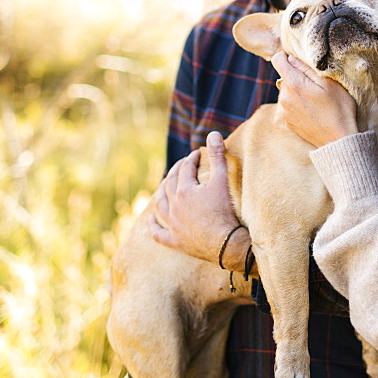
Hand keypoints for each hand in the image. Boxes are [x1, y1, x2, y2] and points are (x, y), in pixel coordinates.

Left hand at [149, 131, 248, 268]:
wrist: (226, 244)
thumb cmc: (225, 211)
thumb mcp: (221, 180)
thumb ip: (217, 156)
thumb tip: (213, 133)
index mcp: (183, 190)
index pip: (185, 169)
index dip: (191, 159)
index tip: (197, 154)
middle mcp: (173, 206)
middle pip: (169, 184)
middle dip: (176, 172)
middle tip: (183, 166)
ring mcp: (172, 224)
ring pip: (159, 205)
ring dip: (161, 193)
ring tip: (165, 186)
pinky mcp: (174, 240)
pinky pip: (158, 232)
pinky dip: (153, 224)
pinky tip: (152, 218)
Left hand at [271, 51, 358, 147]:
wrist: (339, 140)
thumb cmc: (338, 109)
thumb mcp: (329, 83)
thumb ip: (307, 68)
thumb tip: (292, 58)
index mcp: (293, 84)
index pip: (277, 59)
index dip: (287, 56)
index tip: (299, 61)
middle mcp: (284, 97)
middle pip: (284, 76)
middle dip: (297, 76)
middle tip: (316, 85)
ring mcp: (284, 110)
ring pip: (287, 90)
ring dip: (297, 90)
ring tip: (316, 99)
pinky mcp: (288, 121)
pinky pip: (289, 104)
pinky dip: (297, 103)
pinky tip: (312, 110)